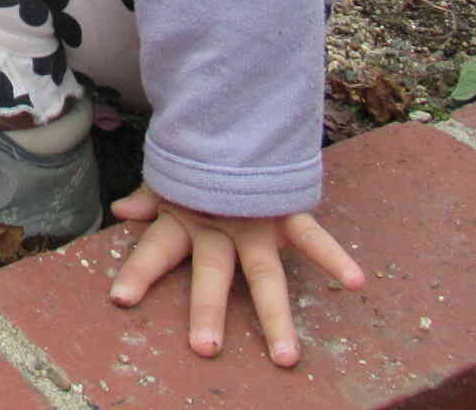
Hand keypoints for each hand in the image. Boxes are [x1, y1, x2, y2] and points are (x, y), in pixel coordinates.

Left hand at [107, 184, 364, 367]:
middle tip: (205, 349)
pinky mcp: (286, 212)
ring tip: (287, 356)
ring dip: (274, 315)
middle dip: (206, 309)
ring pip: (265, 274)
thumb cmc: (203, 162)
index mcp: (184, 218)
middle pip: (211, 273)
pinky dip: (333, 257)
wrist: (237, 118)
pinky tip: (355, 281)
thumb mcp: (172, 178)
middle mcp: (219, 225)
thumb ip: (150, 197)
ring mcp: (254, 221)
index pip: (156, 248)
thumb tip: (120, 211)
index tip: (120, 299)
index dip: (138, 270)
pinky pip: (313, 237)